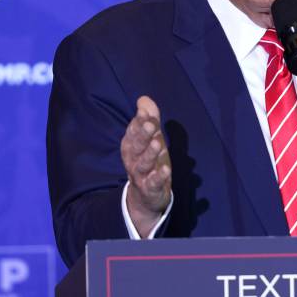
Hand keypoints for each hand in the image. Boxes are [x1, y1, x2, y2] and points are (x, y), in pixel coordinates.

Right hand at [120, 95, 171, 237]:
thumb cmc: (150, 161)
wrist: (146, 197)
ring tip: (158, 143)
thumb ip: (149, 119)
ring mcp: (141, 176)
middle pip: (136, 147)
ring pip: (143, 164)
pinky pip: (153, 184)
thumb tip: (143, 99)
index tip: (144, 112)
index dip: (138, 122)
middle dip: (142, 135)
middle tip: (149, 124)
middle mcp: (133, 160)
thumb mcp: (151, 140)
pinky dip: (158, 177)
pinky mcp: (151, 189)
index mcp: (131, 147)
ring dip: (150, 154)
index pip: (133, 132)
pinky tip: (165, 170)